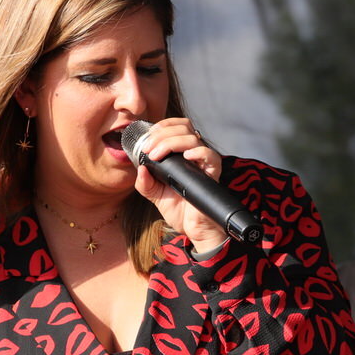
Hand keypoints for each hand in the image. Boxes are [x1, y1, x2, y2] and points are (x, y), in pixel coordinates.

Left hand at [129, 117, 226, 253]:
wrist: (191, 229)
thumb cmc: (177, 209)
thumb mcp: (153, 194)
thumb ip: (144, 182)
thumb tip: (141, 168)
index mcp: (182, 154)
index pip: (178, 126)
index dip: (163, 125)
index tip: (148, 137)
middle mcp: (195, 154)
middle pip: (184, 127)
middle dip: (162, 134)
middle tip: (148, 148)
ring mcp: (204, 163)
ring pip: (193, 138)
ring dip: (171, 142)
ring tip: (156, 156)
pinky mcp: (212, 174)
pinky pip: (210, 156)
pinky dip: (198, 152)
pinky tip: (186, 157)